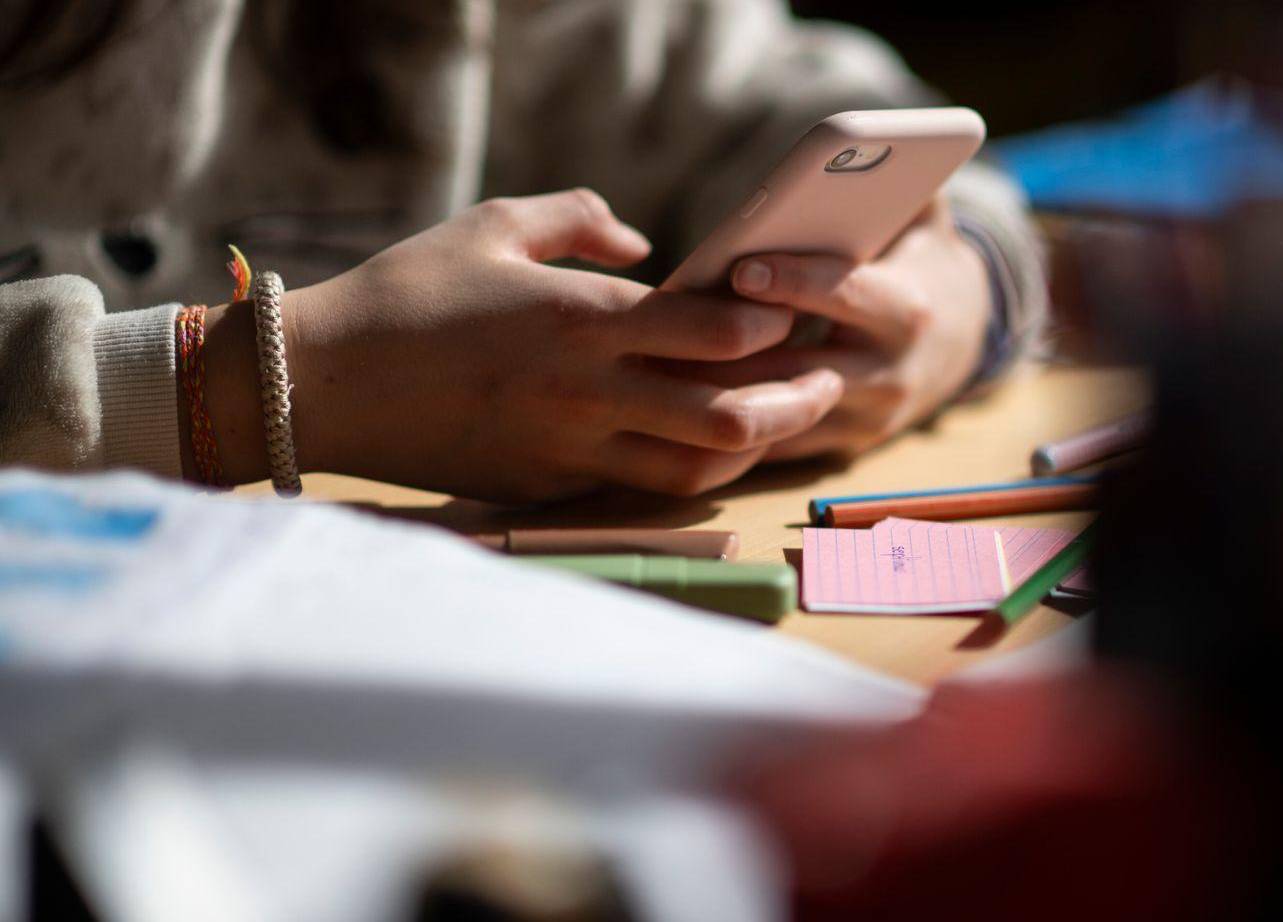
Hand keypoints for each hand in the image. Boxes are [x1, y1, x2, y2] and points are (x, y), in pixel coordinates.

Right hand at [194, 189, 842, 501]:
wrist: (322, 383)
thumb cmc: (409, 293)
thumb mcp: (493, 225)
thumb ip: (580, 220)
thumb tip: (646, 244)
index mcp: (583, 319)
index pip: (716, 333)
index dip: (771, 328)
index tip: (791, 314)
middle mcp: (589, 391)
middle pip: (730, 415)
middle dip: (795, 400)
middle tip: (825, 381)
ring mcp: (571, 447)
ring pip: (699, 467)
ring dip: (755, 447)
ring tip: (781, 421)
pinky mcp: (551, 486)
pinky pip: (644, 486)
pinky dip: (690, 470)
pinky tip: (711, 448)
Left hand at [671, 202, 994, 458]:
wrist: (962, 346)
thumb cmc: (921, 264)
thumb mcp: (927, 220)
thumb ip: (903, 182)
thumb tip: (869, 142)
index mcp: (909, 312)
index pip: (847, 294)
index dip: (795, 281)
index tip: (742, 268)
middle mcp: (890, 373)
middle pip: (798, 363)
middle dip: (733, 348)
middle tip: (666, 329)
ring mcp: (865, 419)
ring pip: (779, 413)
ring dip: (717, 391)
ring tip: (654, 365)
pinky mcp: (841, 447)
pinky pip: (775, 446)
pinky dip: (727, 426)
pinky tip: (674, 402)